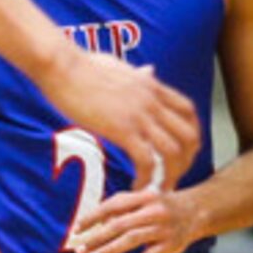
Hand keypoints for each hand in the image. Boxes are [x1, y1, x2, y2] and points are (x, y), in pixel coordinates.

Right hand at [40, 50, 198, 193]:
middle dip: (186, 160)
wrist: (63, 66)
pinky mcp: (122, 129)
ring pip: (173, 152)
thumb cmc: (82, 65)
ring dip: (170, 174)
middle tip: (173, 175)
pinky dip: (146, 178)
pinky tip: (136, 186)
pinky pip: (146, 161)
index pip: (188, 111)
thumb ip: (137, 73)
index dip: (190, 134)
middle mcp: (152, 101)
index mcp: (152, 86)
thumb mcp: (118, 65)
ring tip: (159, 188)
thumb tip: (149, 71)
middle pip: (188, 135)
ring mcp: (140, 115)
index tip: (181, 150)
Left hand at [68, 183, 205, 252]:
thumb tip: (94, 224)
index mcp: (143, 197)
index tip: (76, 230)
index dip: (93, 217)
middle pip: (120, 224)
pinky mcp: (169, 245)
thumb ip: (121, 209)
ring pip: (132, 239)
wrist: (196, 211)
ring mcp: (162, 228)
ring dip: (109, 250)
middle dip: (97, 237)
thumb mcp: (144, 201)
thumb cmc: (161, 207)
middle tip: (80, 250)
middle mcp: (153, 211)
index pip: (113, 205)